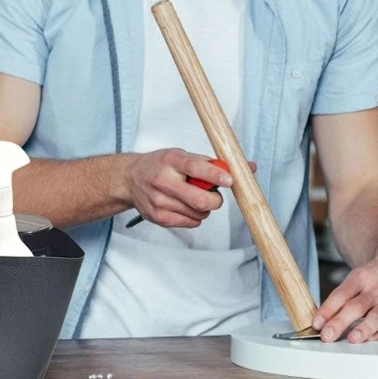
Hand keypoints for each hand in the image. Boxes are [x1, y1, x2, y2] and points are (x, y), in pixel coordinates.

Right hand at [127, 149, 252, 228]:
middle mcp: (163, 180)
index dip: (215, 175)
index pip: (196, 168)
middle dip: (215, 200)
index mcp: (171, 160)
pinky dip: (194, 216)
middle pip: (200, 200)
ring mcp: (159, 201)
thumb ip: (211, 164)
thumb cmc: (160, 165)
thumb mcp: (181, 156)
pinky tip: (183, 205)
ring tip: (192, 197)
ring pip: (199, 214)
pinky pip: (190, 223)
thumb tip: (247, 167)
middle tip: (214, 196)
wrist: (130, 179)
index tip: (229, 180)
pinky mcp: (158, 217)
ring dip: (203, 208)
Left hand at [313, 245, 377, 342]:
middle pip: (355, 307)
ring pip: (376, 318)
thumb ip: (341, 297)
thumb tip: (322, 319)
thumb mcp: (355, 279)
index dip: (327, 310)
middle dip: (339, 322)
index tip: (316, 323)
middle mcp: (374, 291)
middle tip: (327, 335)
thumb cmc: (371, 278)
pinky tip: (367, 340)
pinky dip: (377, 335)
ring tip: (352, 339)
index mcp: (359, 278)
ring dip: (363, 330)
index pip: (340, 295)